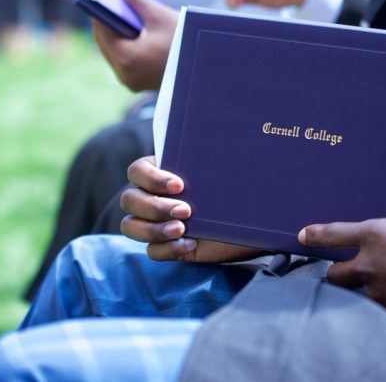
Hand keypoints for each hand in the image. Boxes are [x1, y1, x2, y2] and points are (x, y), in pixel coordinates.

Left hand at [91, 0, 177, 90]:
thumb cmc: (185, 42)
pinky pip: (124, 61)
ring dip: (115, 34)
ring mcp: (130, 82)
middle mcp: (124, 74)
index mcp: (126, 59)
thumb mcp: (160, 16)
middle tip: (109, 0)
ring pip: (113, 52)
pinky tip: (131, 30)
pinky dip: (125, 46)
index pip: (101, 30)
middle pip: (105, 42)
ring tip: (120, 13)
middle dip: (107, 22)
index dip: (99, 10)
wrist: (207, 69)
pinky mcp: (138, 84)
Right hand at [120, 156, 263, 262]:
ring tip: (182, 229)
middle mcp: (153, 195)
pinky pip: (152, 250)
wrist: (256, 220)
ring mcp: (157, 222)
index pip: (137, 171)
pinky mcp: (167, 246)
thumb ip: (212, 158)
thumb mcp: (225, 170)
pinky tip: (190, 244)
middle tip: (185, 210)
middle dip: (154, 207)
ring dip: (154, 229)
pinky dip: (168, 249)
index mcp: (161, 171)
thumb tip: (213, 134)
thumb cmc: (239, 188)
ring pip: (131, 226)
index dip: (152, 178)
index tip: (179, 185)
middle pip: (130, 200)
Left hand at [299, 172, 385, 325]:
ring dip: (358, 294)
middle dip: (337, 273)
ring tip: (371, 293)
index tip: (303, 236)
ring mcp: (377, 291)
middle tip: (345, 273)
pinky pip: (376, 314)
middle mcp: (369, 263)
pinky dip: (381, 312)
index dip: (316, 236)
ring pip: (353, 296)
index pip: (334, 235)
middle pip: (335, 273)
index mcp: (376, 235)